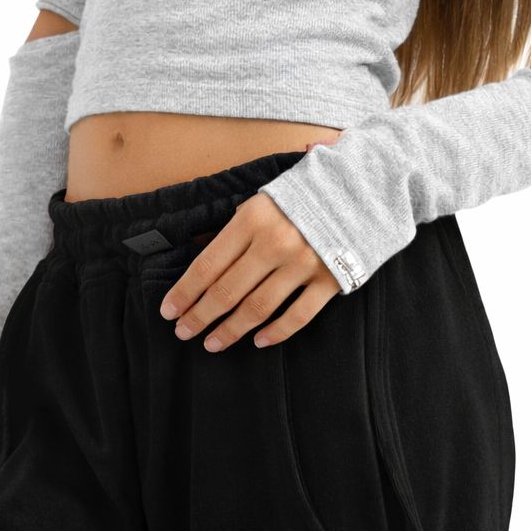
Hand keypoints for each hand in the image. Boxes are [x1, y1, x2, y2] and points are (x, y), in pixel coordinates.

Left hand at [158, 191, 340, 351]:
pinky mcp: (329, 280)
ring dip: (230, 330)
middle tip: (184, 332)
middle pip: (226, 292)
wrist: (361, 188)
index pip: (207, 265)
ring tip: (212, 342)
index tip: (169, 311)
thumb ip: (236, 226)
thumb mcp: (263, 197)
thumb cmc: (304, 193)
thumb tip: (204, 254)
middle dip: (199, 316)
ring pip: (257, 309)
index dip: (184, 292)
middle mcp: (274, 243)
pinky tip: (259, 342)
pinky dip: (276, 333)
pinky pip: (297, 316)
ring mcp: (303, 264)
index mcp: (253, 218)